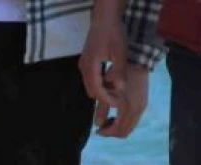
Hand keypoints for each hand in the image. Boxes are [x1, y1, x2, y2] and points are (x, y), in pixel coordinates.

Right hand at [78, 13, 127, 133]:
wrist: (104, 19)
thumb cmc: (113, 34)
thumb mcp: (120, 52)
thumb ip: (119, 71)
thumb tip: (120, 89)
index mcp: (91, 66)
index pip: (96, 89)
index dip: (106, 99)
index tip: (117, 104)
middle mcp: (84, 68)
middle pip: (91, 90)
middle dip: (103, 97)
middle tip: (118, 100)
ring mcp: (83, 65)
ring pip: (90, 85)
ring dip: (101, 91)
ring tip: (116, 93)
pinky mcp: (86, 62)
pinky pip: (91, 78)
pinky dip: (99, 84)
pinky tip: (110, 82)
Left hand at [96, 63, 149, 138]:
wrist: (136, 61)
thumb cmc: (116, 74)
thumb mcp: (105, 92)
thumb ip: (101, 109)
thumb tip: (97, 124)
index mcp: (127, 108)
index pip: (118, 131)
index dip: (106, 133)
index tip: (97, 130)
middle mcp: (137, 110)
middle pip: (125, 132)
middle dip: (112, 132)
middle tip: (101, 126)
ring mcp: (142, 107)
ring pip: (130, 127)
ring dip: (118, 127)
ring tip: (107, 119)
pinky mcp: (144, 103)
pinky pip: (134, 119)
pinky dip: (124, 121)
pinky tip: (116, 114)